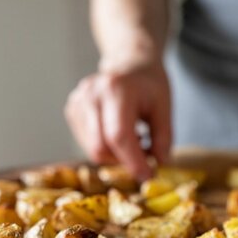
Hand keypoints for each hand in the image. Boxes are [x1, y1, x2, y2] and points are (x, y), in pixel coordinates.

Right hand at [64, 61, 170, 179]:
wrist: (128, 62)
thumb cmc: (149, 84)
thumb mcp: (164, 107)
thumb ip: (163, 137)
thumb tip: (160, 163)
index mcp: (116, 89)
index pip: (119, 135)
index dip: (133, 161)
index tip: (148, 175)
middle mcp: (91, 94)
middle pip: (100, 146)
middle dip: (124, 161)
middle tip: (145, 160)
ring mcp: (78, 102)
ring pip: (92, 148)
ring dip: (116, 155)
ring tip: (135, 140)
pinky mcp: (72, 110)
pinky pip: (87, 142)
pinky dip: (106, 147)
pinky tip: (119, 134)